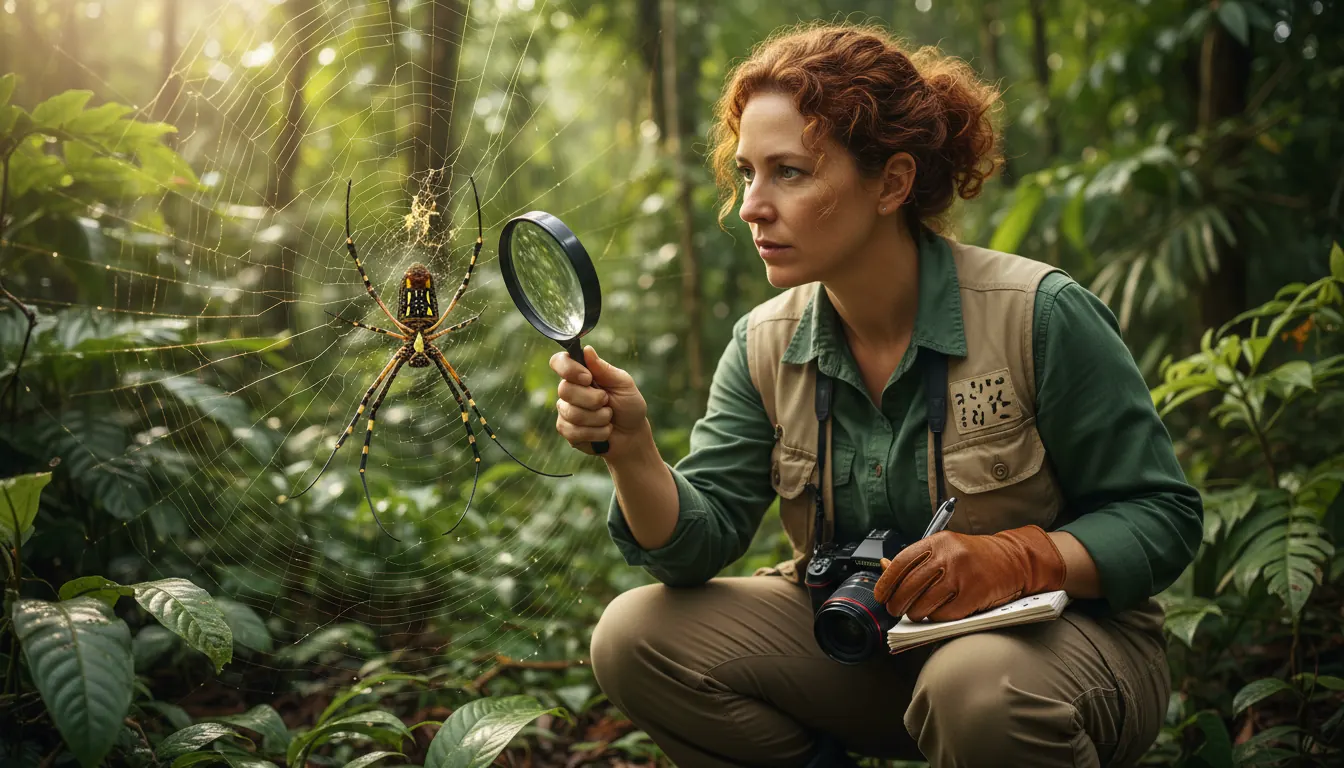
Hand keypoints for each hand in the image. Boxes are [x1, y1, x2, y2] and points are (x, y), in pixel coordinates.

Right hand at [549, 346, 649, 456]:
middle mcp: (569, 391)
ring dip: (599, 418)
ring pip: (572, 413)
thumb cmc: (629, 405)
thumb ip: (604, 369)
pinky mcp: (567, 431)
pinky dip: (597, 433)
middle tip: (607, 402)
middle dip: (593, 399)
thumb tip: (587, 349)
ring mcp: (565, 411)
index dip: (569, 369)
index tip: (588, 378)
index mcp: (580, 374)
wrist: (633, 435)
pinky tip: (604, 431)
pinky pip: (574, 432)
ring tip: (608, 418)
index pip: (559, 362)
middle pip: (565, 390)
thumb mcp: (623, 384)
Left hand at [872, 525, 1066, 621]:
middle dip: (897, 603)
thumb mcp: (944, 548)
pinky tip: (939, 613)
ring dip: (915, 614)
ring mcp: (961, 576)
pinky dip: (937, 618)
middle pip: (909, 587)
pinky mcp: (973, 596)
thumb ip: (915, 559)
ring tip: (917, 613)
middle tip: (895, 609)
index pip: (901, 562)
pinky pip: (943, 615)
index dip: (886, 582)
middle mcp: (948, 556)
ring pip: (923, 604)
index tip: (880, 595)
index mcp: (937, 542)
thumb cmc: (975, 556)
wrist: (1014, 560)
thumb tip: (883, 566)